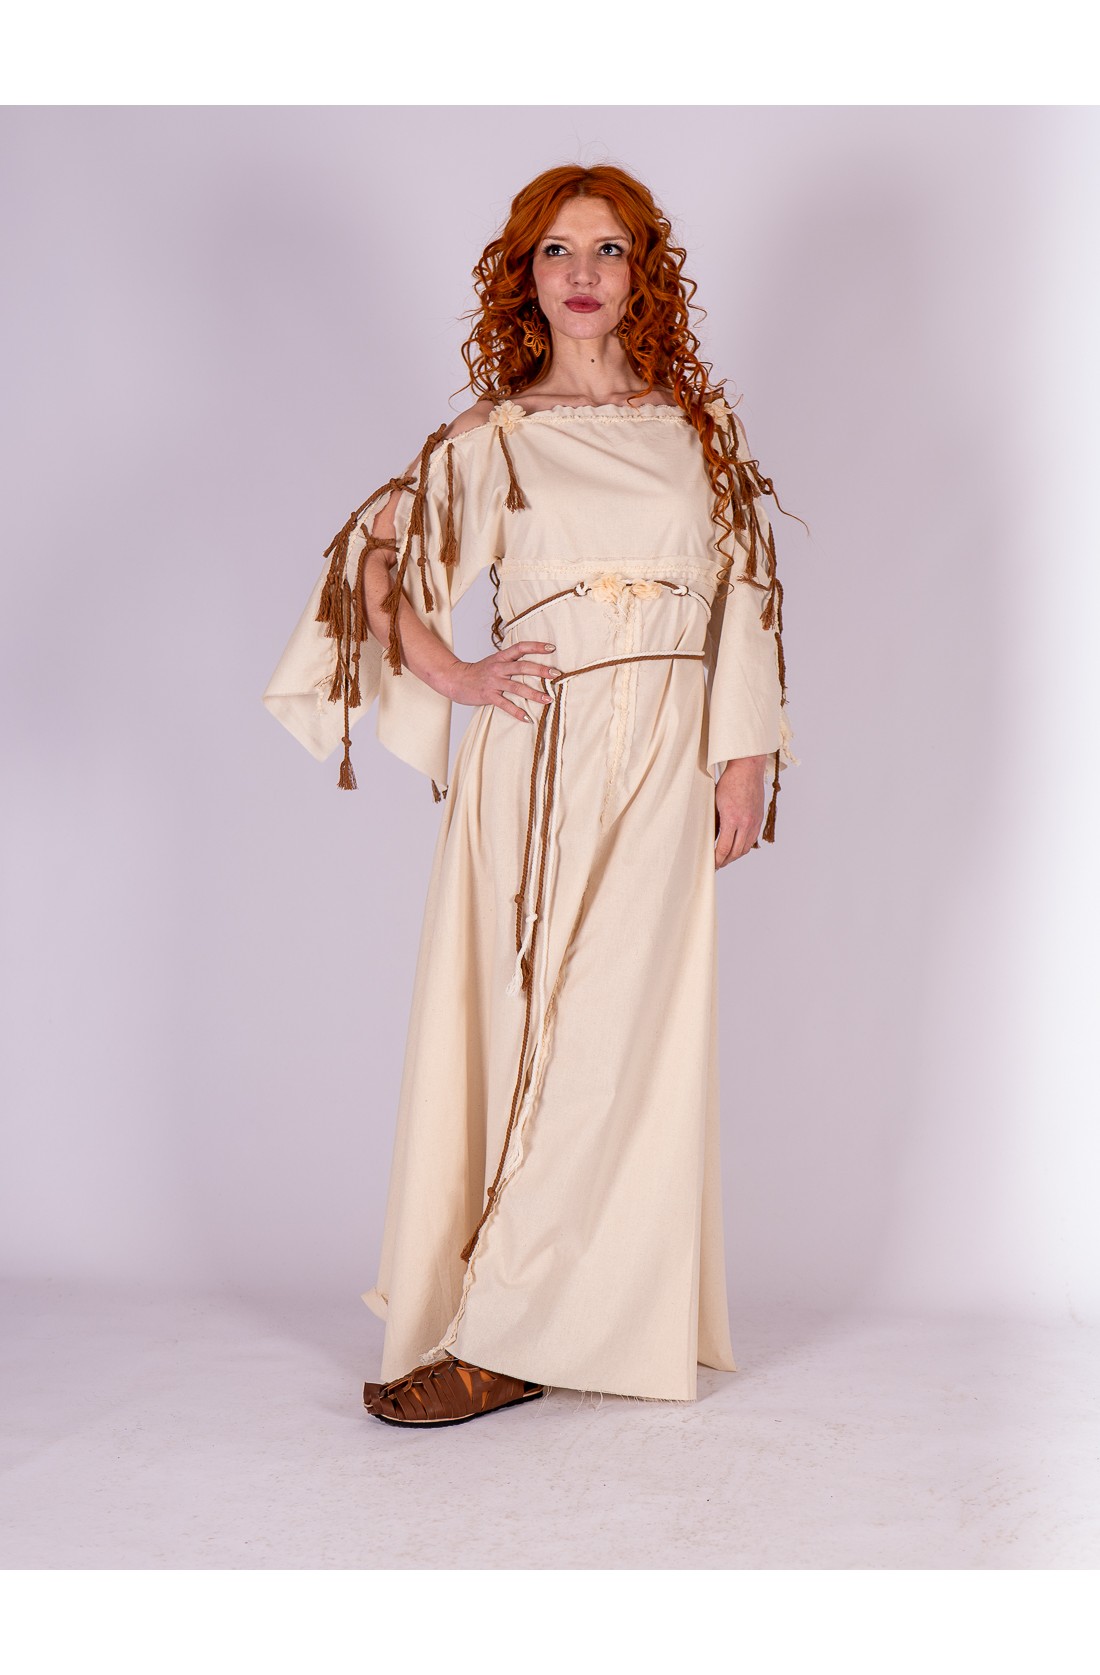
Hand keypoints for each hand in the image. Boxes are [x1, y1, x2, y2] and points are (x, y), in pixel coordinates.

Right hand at [443, 641, 560, 721]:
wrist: (456, 679)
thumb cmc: (479, 672)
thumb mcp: (494, 662)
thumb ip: (511, 661)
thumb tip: (533, 663)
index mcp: (501, 657)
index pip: (520, 647)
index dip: (536, 646)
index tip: (552, 648)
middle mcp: (498, 668)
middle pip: (522, 667)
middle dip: (540, 670)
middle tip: (556, 674)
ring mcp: (493, 682)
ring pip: (517, 687)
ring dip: (534, 694)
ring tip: (549, 699)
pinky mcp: (488, 695)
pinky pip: (505, 704)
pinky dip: (516, 712)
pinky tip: (527, 718)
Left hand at [715, 756, 767, 867]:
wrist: (748, 768)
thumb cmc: (730, 781)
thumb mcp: (716, 802)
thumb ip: (715, 822)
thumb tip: (711, 837)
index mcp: (732, 819)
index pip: (724, 848)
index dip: (717, 860)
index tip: (711, 865)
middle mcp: (746, 823)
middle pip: (736, 852)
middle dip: (726, 861)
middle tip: (717, 865)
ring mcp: (755, 821)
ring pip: (746, 847)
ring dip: (736, 855)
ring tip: (726, 858)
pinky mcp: (759, 818)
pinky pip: (753, 838)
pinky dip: (744, 846)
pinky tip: (737, 846)